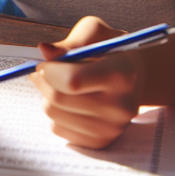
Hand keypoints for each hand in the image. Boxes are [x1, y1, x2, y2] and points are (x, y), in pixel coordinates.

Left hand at [31, 16, 144, 148]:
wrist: (134, 77)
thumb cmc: (110, 50)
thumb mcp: (95, 32)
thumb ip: (71, 41)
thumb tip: (44, 49)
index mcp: (121, 75)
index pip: (73, 80)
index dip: (49, 70)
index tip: (42, 63)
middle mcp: (121, 107)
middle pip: (59, 99)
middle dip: (42, 81)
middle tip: (40, 70)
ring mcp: (112, 128)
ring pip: (54, 115)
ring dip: (45, 96)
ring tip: (55, 84)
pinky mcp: (102, 142)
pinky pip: (58, 129)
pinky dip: (54, 113)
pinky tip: (65, 101)